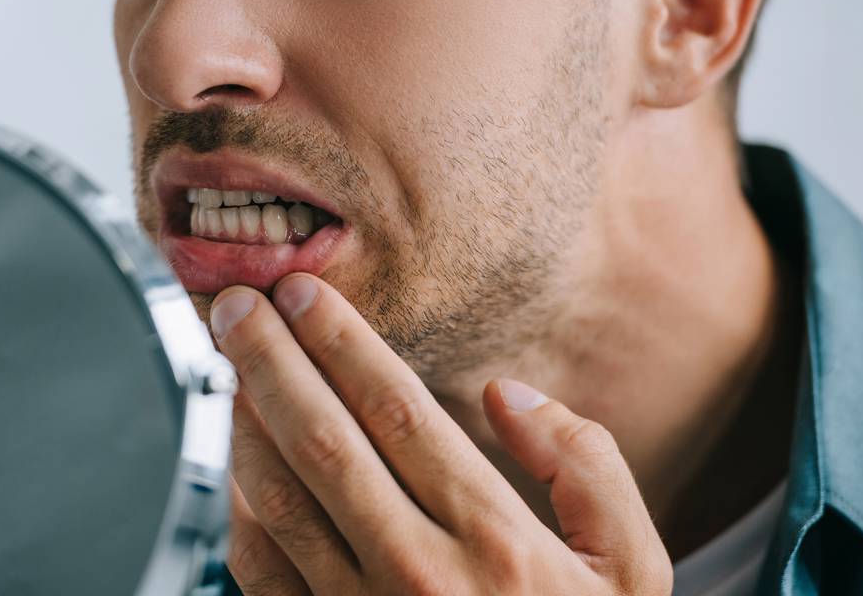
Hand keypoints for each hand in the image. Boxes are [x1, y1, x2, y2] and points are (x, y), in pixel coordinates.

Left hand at [211, 273, 671, 595]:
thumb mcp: (633, 570)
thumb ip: (588, 467)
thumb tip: (506, 395)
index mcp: (496, 542)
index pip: (397, 412)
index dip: (341, 343)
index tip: (304, 294)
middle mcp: (419, 576)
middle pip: (322, 442)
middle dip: (269, 361)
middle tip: (234, 305)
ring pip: (279, 501)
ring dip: (243, 424)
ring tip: (229, 367)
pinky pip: (261, 573)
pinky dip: (241, 510)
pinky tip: (240, 464)